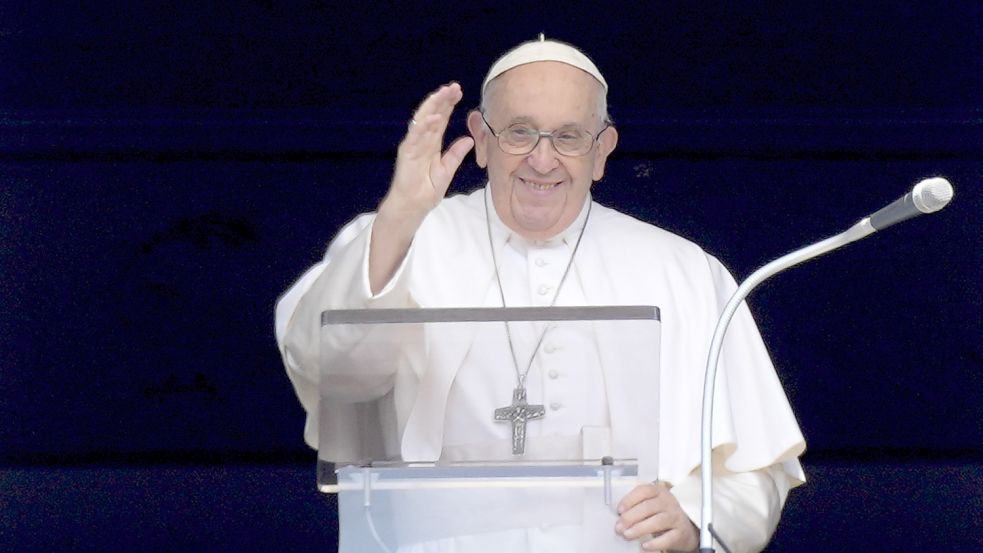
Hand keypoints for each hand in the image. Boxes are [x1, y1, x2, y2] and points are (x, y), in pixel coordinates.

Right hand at [368, 82, 473, 292]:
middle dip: (443, 100)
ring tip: (444, 93)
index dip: (449, 105)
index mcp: (431, 144)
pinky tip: (434, 116)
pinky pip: (416, 137)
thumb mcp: (447, 170)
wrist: (413, 207)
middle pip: (432, 115)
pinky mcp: (407, 154)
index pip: (441, 119)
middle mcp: (421, 141)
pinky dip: (424, 126)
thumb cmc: (426, 190)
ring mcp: (413, 145)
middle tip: (454, 86)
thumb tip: (469, 139)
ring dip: (433, 106)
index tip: (459, 91)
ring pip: (423, 120)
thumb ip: (456, 154)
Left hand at [615, 481, 698, 551]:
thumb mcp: (651, 505)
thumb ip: (637, 506)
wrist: (684, 529)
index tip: (619, 510)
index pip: (644, 491)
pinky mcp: (680, 533)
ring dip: (640, 528)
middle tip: (619, 527)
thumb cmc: (661, 514)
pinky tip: (644, 546)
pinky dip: (655, 543)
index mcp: (659, 491)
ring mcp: (676, 517)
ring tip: (627, 535)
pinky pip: (667, 538)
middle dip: (631, 517)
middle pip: (648, 507)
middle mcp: (668, 502)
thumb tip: (618, 515)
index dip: (630, 499)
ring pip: (657, 521)